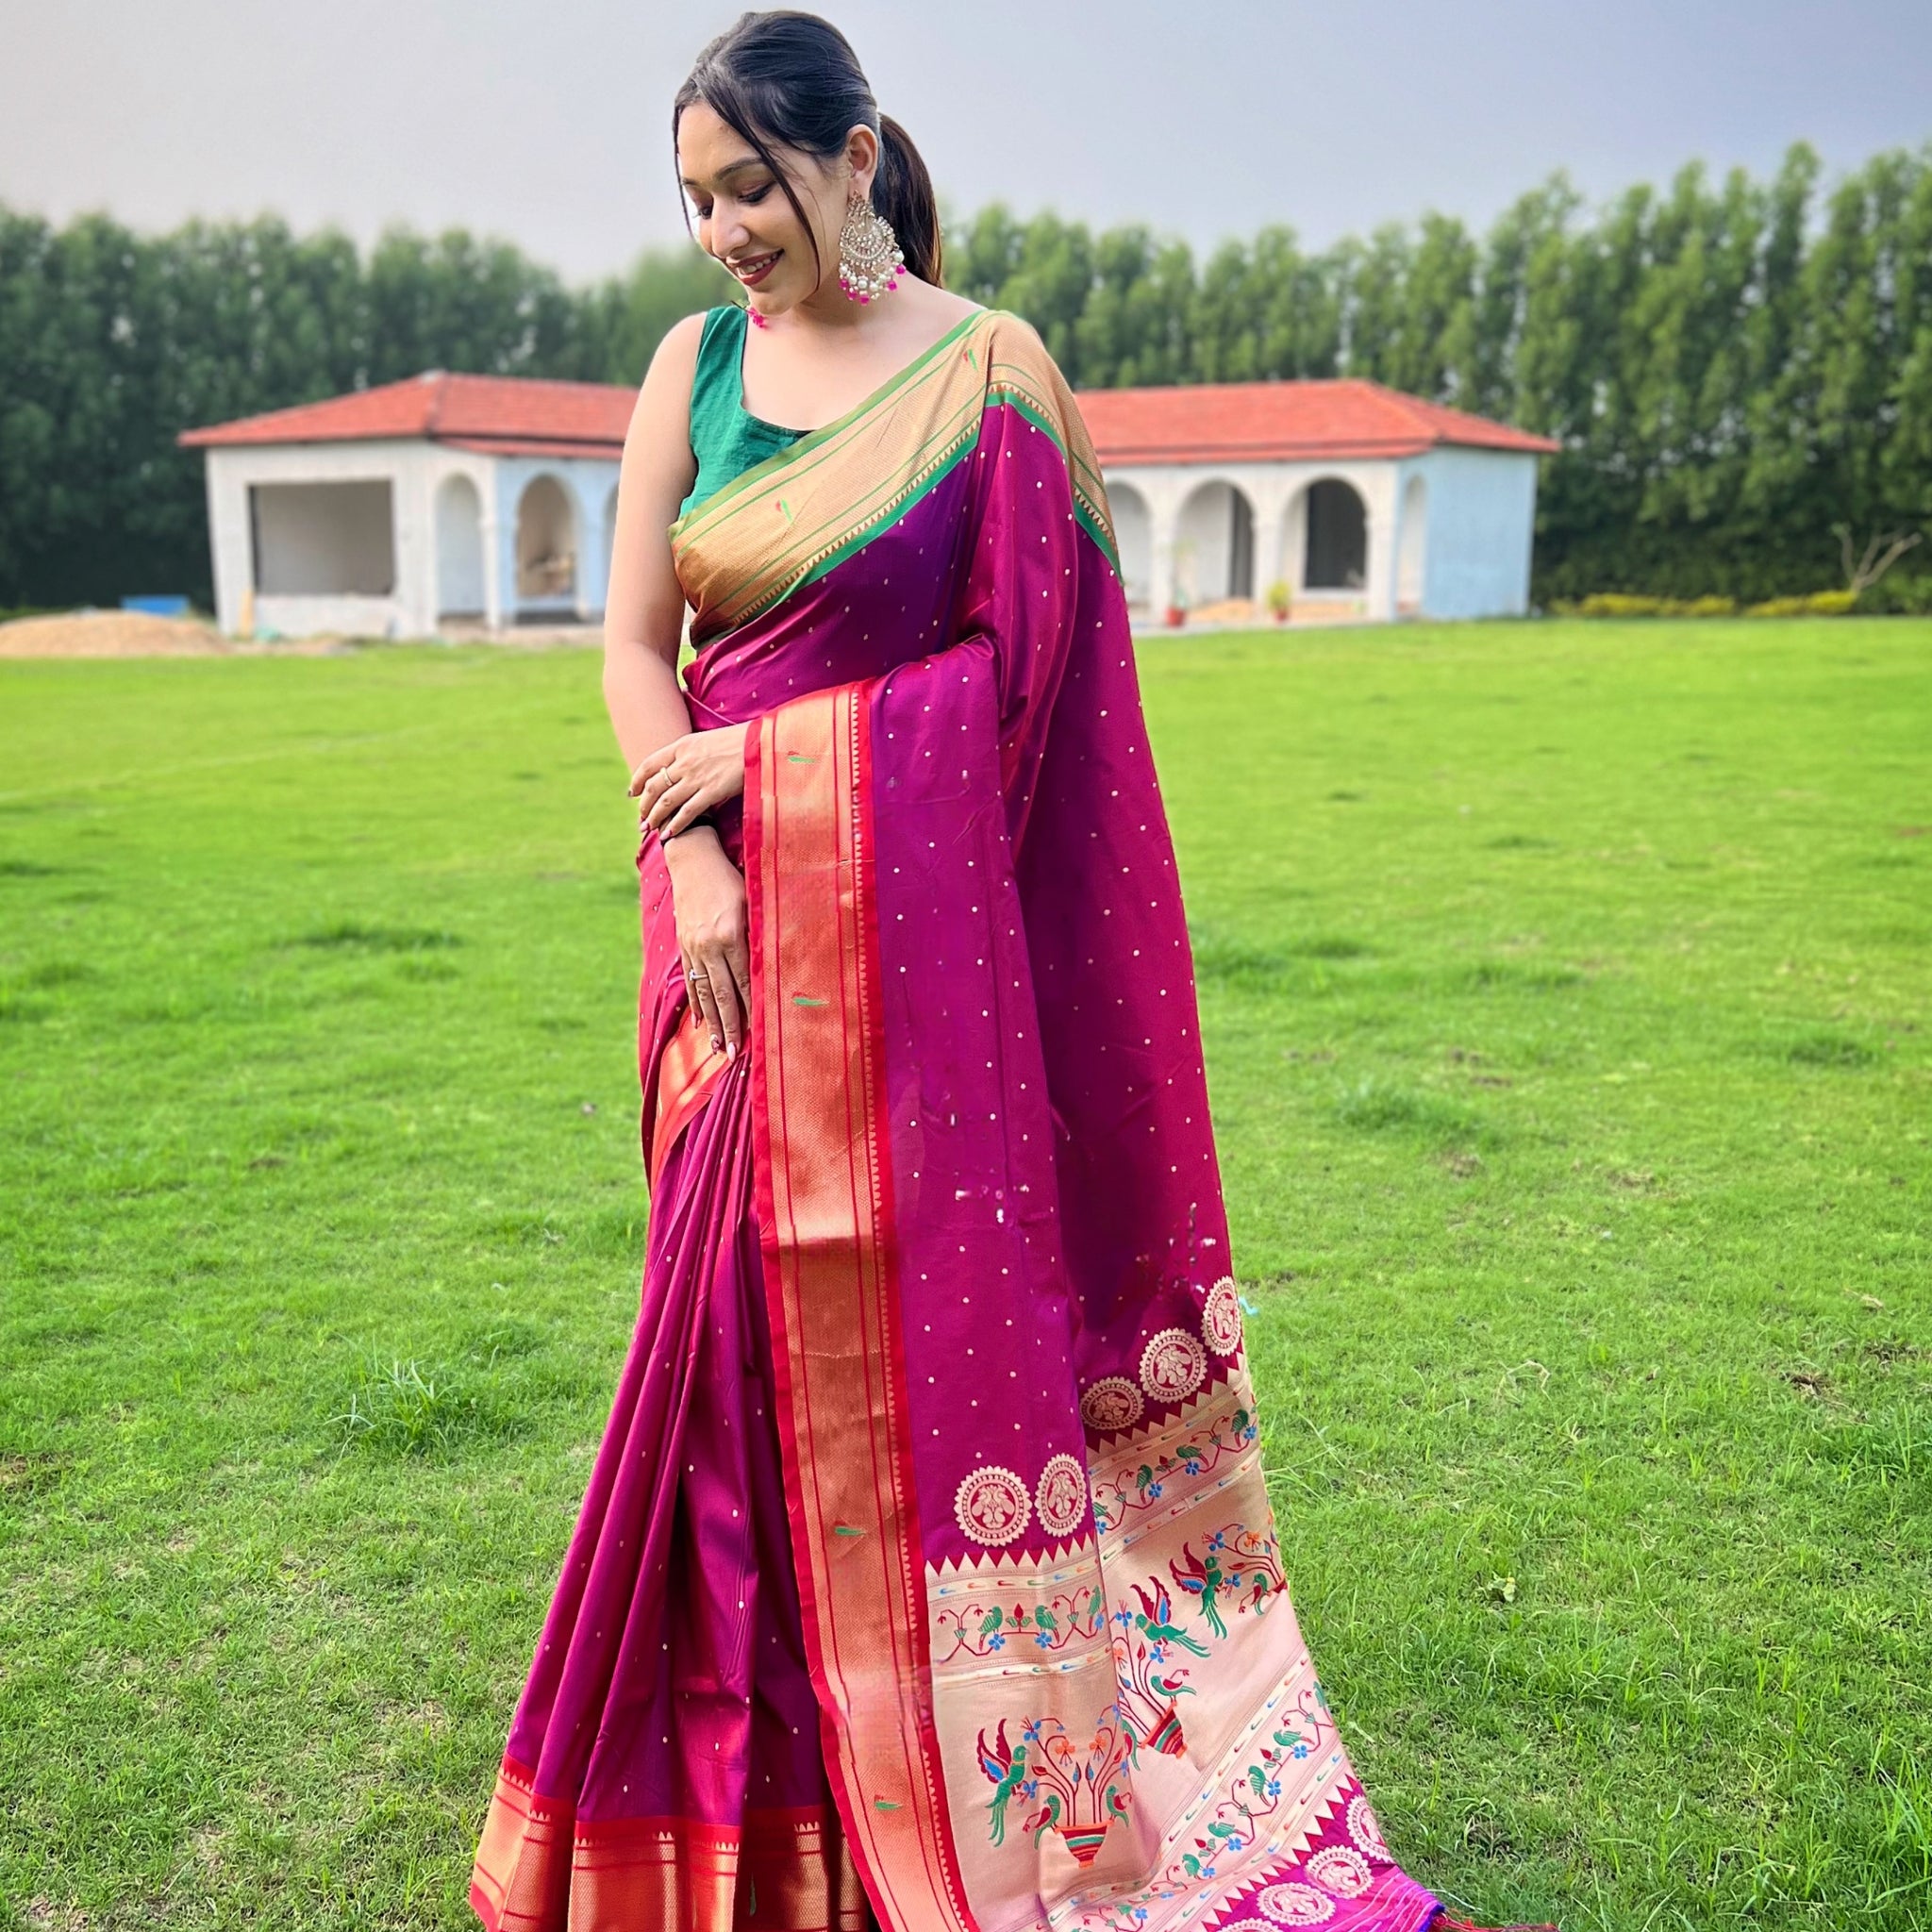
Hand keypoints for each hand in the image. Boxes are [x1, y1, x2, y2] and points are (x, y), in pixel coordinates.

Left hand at [629, 725, 748, 838]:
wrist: (759, 742)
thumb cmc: (738, 742)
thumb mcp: (707, 741)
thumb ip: (691, 755)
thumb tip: (681, 770)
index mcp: (683, 746)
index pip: (650, 764)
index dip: (638, 780)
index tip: (633, 793)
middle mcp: (685, 761)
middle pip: (655, 786)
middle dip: (644, 805)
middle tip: (641, 819)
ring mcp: (698, 777)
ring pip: (666, 801)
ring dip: (655, 818)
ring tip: (650, 830)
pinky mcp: (713, 791)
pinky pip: (688, 812)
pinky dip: (676, 825)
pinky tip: (669, 834)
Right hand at [664, 830, 751, 1058]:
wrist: (692, 858)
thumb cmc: (731, 877)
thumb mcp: (753, 900)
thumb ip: (762, 931)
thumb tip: (775, 962)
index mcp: (731, 934)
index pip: (744, 981)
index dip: (750, 1010)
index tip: (757, 1034)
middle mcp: (710, 945)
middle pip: (723, 994)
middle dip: (730, 1026)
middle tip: (735, 1055)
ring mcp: (693, 947)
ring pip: (705, 992)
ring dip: (713, 1022)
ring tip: (718, 1047)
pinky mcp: (684, 945)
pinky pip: (691, 980)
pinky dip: (696, 1003)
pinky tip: (700, 1022)